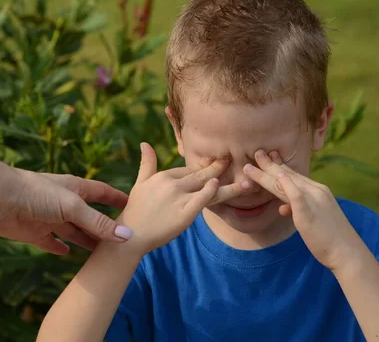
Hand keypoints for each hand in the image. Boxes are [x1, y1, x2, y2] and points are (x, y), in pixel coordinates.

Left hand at [0, 169, 130, 254]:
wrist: (0, 199)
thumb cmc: (38, 194)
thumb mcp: (73, 207)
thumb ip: (98, 222)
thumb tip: (126, 236)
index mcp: (76, 189)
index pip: (103, 193)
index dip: (117, 199)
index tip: (133, 205)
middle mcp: (65, 203)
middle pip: (90, 217)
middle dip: (104, 226)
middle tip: (122, 239)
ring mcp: (51, 218)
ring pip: (74, 231)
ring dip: (86, 240)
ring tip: (102, 253)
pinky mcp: (36, 232)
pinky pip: (51, 242)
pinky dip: (59, 248)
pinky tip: (67, 254)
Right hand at [118, 142, 241, 255]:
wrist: (131, 234)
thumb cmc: (136, 209)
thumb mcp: (141, 183)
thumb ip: (147, 163)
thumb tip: (145, 143)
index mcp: (165, 175)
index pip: (190, 170)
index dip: (205, 168)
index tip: (219, 166)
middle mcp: (172, 184)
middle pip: (202, 174)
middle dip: (219, 167)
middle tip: (233, 161)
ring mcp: (179, 198)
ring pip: (208, 187)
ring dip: (229, 184)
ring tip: (247, 180)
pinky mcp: (184, 214)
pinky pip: (202, 200)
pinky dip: (211, 191)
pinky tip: (220, 185)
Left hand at [243, 149, 364, 271]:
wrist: (347, 252)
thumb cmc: (329, 239)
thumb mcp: (311, 220)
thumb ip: (297, 209)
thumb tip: (283, 207)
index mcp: (318, 191)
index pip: (295, 175)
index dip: (279, 166)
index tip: (268, 157)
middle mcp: (316, 191)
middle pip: (288, 175)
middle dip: (270, 164)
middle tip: (256, 152)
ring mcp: (314, 200)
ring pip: (287, 182)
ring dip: (267, 173)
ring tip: (249, 167)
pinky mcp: (310, 213)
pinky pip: (297, 196)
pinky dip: (288, 185)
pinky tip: (279, 177)